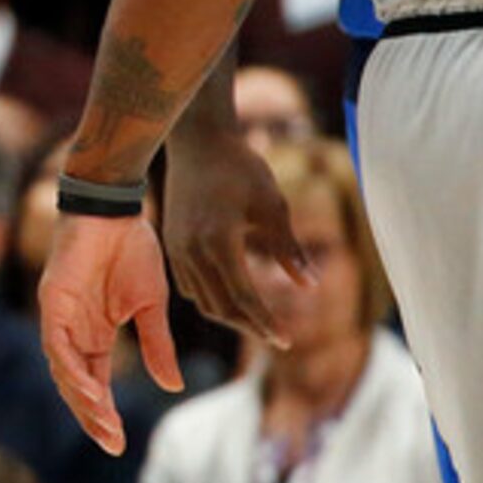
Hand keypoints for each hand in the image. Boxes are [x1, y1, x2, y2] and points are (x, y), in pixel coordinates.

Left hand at [37, 208, 182, 454]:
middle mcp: (73, 331)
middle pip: (76, 385)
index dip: (103, 414)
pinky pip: (56, 342)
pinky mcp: (53, 301)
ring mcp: (60, 316)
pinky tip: (88, 389)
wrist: (116, 209)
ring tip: (104, 423)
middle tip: (112, 444)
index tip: (119, 444)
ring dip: (82, 398)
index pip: (94, 384)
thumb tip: (172, 387)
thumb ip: (157, 345)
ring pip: (63, 369)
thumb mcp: (151, 306)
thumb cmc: (132, 250)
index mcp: (94, 335)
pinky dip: (70, 367)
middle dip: (92, 416)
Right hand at [163, 121, 311, 344]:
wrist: (197, 141)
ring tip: (257, 320)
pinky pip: (189, 285)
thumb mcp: (273, 204)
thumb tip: (312, 285)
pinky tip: (231, 295)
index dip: (265, 323)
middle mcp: (192, 250)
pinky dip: (211, 298)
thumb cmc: (240, 168)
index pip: (242, 297)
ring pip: (202, 300)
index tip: (285, 340)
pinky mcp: (171, 244)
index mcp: (218, 242)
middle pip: (219, 306)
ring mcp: (177, 249)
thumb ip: (289, 249)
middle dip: (249, 326)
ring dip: (229, 315)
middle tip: (277, 336)